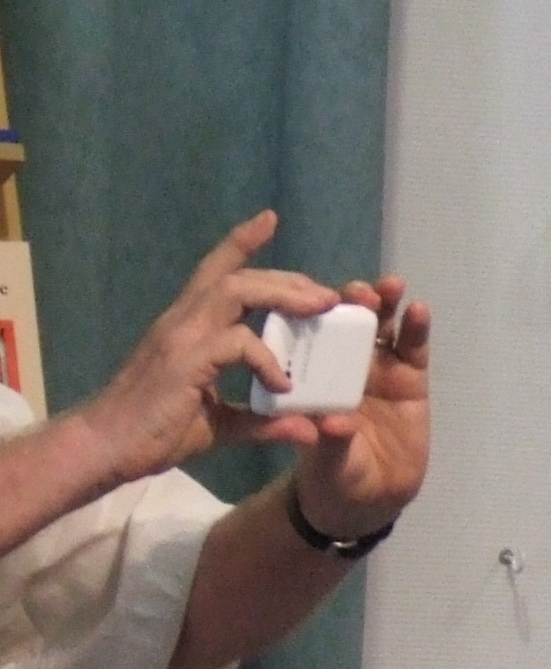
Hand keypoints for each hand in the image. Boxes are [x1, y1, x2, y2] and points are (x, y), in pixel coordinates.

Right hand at [72, 211, 339, 480]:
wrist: (105, 448)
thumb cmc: (154, 432)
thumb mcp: (220, 426)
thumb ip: (264, 422)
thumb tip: (309, 428)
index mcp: (187, 328)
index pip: (216, 273)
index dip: (240, 244)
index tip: (269, 220)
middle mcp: (182, 322)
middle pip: (237, 277)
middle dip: (285, 279)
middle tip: (327, 294)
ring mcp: (181, 338)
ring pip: (235, 292)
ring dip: (283, 295)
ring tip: (320, 309)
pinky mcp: (183, 361)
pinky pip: (235, 343)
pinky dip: (266, 358)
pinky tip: (283, 382)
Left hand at [288, 275, 431, 539]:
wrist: (371, 499)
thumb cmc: (334, 477)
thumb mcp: (326, 463)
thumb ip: (330, 442)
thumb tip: (335, 424)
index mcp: (310, 377)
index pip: (305, 336)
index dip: (307, 313)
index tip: (309, 298)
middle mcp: (340, 365)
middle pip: (344, 322)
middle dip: (350, 302)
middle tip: (355, 292)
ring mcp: (376, 369)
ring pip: (379, 327)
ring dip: (383, 304)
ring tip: (388, 287)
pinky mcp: (409, 379)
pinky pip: (412, 350)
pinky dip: (416, 329)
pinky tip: (419, 311)